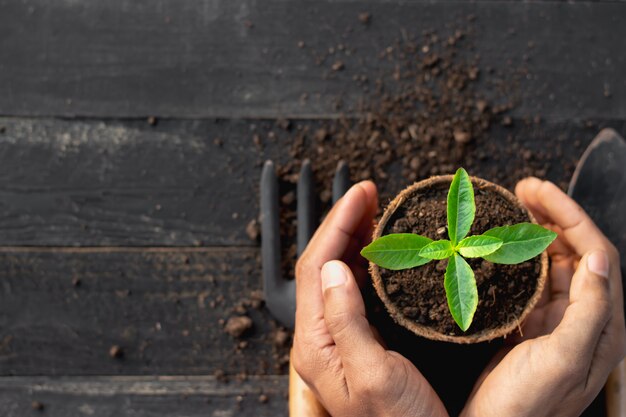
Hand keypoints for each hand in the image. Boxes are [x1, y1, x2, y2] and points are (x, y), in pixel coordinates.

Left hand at [292, 181, 448, 416]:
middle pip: (322, 264)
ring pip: (337, 273)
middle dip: (344, 222)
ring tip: (376, 211)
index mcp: (316, 342)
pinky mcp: (356, 341)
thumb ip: (347, 321)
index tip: (362, 194)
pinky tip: (381, 250)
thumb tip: (333, 267)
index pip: (316, 266)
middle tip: (370, 193)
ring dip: (353, 238)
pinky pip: (353, 290)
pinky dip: (365, 262)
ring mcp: (336, 338)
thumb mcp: (374, 374)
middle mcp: (319, 337)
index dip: (338, 223)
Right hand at [462, 177, 625, 416]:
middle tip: (521, 189)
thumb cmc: (529, 405)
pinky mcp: (531, 327)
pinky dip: (517, 259)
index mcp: (603, 324)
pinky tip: (501, 247)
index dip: (569, 216)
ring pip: (552, 264)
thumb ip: (589, 310)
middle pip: (575, 252)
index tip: (537, 191)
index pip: (595, 253)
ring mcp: (556, 321)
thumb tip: (595, 257)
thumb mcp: (565, 359)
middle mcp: (584, 318)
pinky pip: (530, 282)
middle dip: (552, 215)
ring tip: (511, 208)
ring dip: (534, 233)